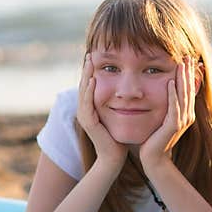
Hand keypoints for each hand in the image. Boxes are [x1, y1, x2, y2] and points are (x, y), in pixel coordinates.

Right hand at [76, 53, 127, 167]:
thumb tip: (127, 90)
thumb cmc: (119, 136)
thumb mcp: (118, 114)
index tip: (96, 56)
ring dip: (86, 75)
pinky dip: (89, 91)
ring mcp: (84, 116)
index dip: (92, 71)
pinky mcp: (88, 122)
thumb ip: (118, 102)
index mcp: (91, 107)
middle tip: (90, 54)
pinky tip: (93, 80)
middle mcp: (85, 110)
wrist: (114, 157)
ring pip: (83, 91)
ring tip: (89, 61)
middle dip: (87, 69)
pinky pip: (87, 103)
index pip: (90, 85)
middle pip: (84, 85)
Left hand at [139, 56, 198, 170]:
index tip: (187, 59)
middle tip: (187, 56)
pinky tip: (170, 82)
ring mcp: (182, 121)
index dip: (189, 74)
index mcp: (186, 113)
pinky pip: (174, 107)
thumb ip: (166, 106)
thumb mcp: (162, 119)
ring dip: (182, 79)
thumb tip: (164, 91)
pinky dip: (172, 94)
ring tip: (181, 64)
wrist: (154, 160)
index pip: (189, 89)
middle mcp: (187, 116)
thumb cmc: (155, 139)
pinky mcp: (173, 126)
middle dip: (188, 72)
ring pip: (183, 95)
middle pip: (189, 89)